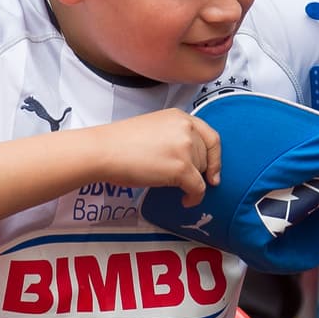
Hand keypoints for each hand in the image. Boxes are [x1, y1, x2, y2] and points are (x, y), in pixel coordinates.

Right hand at [95, 110, 221, 206]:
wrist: (103, 151)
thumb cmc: (120, 143)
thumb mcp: (155, 128)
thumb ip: (175, 136)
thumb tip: (190, 157)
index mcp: (180, 117)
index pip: (211, 136)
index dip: (215, 157)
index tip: (213, 171)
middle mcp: (186, 129)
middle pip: (206, 156)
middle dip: (197, 171)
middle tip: (184, 180)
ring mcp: (186, 148)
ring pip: (202, 173)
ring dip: (192, 183)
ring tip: (175, 187)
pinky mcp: (182, 167)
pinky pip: (199, 188)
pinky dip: (195, 198)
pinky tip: (185, 200)